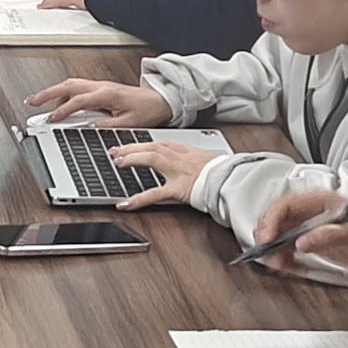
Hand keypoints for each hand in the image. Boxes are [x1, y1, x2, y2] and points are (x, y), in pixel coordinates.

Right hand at [23, 76, 163, 126]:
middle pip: (68, 86)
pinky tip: (60, 102)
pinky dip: (64, 93)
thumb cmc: (147, 109)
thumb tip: (88, 127)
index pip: (78, 101)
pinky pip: (78, 87)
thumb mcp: (128, 123)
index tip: (50, 119)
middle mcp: (101, 87)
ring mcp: (100, 86)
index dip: (62, 110)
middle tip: (32, 101)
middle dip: (47, 93)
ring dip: (54, 91)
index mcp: (107, 94)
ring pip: (71, 84)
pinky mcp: (101, 88)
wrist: (159, 100)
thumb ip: (106, 125)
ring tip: (39, 100)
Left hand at [98, 136, 222, 210]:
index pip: (159, 142)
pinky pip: (154, 194)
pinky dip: (137, 199)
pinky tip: (124, 204)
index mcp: (185, 150)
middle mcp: (179, 157)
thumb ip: (190, 159)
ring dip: (132, 159)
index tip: (130, 144)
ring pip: (151, 159)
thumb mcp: (205, 160)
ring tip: (117, 163)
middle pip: (151, 146)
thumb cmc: (222, 171)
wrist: (232, 179)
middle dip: (131, 147)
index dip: (142, 143)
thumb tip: (182, 162)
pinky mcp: (178, 189)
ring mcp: (178, 172)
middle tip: (115, 150)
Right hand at [256, 191, 347, 287]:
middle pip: (275, 219)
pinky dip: (283, 258)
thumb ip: (330, 235)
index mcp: (318, 200)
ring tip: (281, 264)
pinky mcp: (305, 239)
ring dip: (274, 250)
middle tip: (270, 256)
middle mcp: (308, 210)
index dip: (270, 221)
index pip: (284, 205)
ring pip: (277, 234)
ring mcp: (305, 224)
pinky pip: (284, 247)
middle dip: (268, 238)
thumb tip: (303, 241)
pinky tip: (291, 266)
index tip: (267, 239)